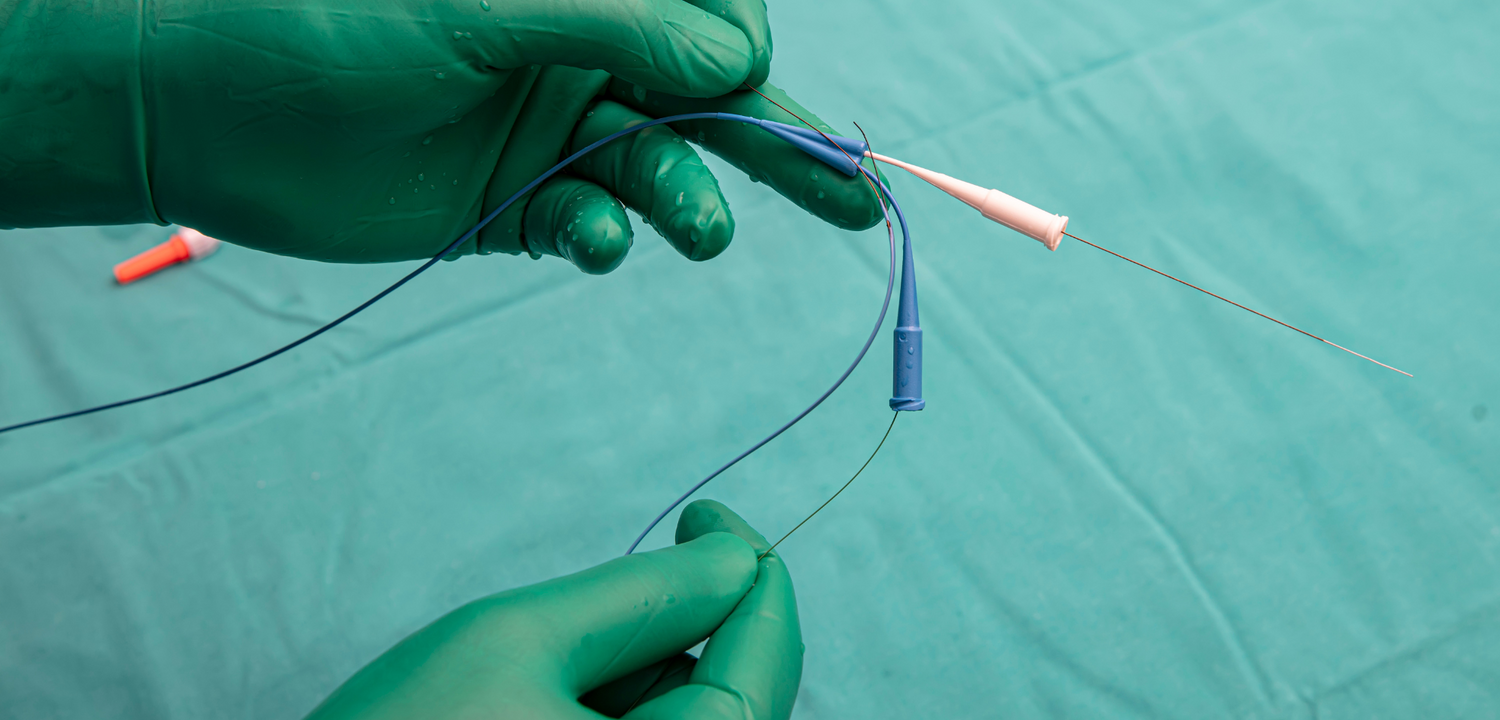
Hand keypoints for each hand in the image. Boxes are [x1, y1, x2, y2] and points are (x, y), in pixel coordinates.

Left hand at [0, 0, 882, 271]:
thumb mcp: (483, 5)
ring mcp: (553, 132)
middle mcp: (582, 55)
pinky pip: (592, 225)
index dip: (733, 48)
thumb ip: (619, 20)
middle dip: (783, 145)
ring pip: (661, 171)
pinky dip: (603, 237)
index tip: (726, 75)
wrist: (208, 111)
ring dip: (689, 202)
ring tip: (699, 233)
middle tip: (859, 194)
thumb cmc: (333, 24)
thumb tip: (736, 58)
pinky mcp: (516, 207)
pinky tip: (586, 239)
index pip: (709, 18)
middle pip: (710, 101)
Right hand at [304, 500, 801, 719]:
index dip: (752, 575)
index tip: (709, 520)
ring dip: (631, 680)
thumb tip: (730, 560)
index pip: (764, 665)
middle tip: (572, 621)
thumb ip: (642, 596)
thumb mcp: (515, 643)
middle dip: (670, 635)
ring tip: (521, 687)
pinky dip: (608, 716)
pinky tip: (529, 711)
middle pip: (727, 699)